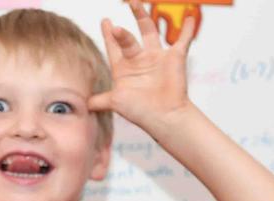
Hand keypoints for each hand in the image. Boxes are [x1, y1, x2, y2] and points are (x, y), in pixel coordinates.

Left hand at [88, 1, 194, 125]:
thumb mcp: (115, 102)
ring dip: (142, 17)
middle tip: (115, 26)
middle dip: (121, 32)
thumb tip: (83, 104)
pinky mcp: (174, 58)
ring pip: (149, 31)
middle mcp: (139, 59)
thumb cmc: (141, 111)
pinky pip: (183, 40)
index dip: (109, 35)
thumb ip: (99, 100)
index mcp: (124, 68)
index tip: (106, 21)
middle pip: (128, 38)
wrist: (164, 117)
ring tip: (136, 3)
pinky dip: (188, 29)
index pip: (114, 47)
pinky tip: (190, 16)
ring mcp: (157, 57)